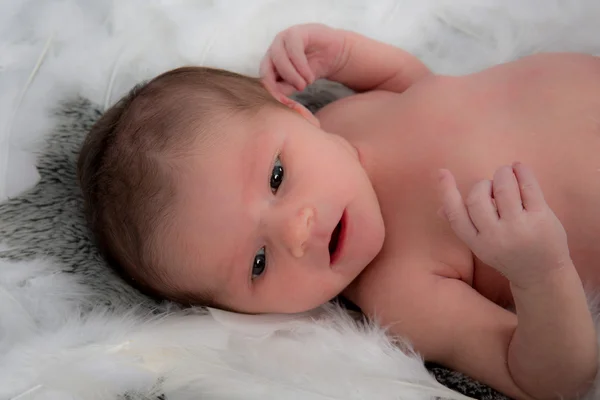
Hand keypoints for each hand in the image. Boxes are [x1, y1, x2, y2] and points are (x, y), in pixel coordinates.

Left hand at [260, 23, 345, 96]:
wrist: (336, 54)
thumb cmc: (314, 68)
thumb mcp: (297, 83)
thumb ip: (284, 89)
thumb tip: (276, 99)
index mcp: (270, 61)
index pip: (263, 77)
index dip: (271, 91)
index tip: (283, 103)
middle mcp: (273, 49)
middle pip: (266, 68)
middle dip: (278, 84)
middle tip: (291, 95)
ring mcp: (283, 39)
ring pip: (279, 59)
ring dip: (292, 76)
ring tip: (305, 85)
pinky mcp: (296, 32)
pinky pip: (293, 50)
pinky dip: (301, 66)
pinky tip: (309, 76)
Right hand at [439, 162, 571, 288]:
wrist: (542, 276)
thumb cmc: (508, 255)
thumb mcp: (481, 246)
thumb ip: (463, 226)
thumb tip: (440, 209)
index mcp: (477, 243)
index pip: (457, 215)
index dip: (447, 191)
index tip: (443, 172)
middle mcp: (496, 236)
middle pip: (478, 198)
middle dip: (482, 184)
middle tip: (492, 184)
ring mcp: (519, 227)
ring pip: (504, 188)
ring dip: (503, 174)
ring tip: (507, 173)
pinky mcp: (541, 218)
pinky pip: (528, 187)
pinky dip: (522, 172)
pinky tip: (519, 168)